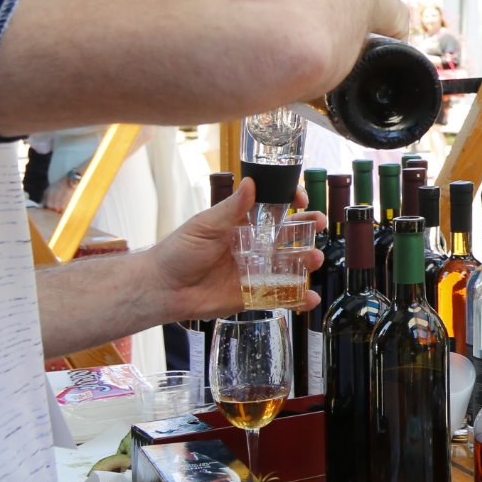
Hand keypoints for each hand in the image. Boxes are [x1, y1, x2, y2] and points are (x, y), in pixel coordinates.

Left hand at [147, 177, 325, 320]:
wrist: (163, 288)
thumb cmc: (179, 252)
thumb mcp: (205, 225)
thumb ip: (232, 208)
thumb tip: (252, 183)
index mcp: (242, 225)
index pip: (273, 209)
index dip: (291, 202)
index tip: (302, 200)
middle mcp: (253, 246)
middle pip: (288, 236)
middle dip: (307, 230)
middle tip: (318, 225)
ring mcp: (255, 271)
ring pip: (288, 265)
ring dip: (306, 261)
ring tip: (314, 259)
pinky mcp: (252, 296)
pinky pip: (279, 296)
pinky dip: (297, 299)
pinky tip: (310, 298)